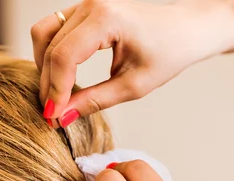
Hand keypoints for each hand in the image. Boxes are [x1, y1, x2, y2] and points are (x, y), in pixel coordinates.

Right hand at [32, 0, 233, 124]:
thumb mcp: (133, 86)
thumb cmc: (170, 52)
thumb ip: (94, 101)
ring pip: (44, 33)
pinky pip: (53, 29)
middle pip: (49, 46)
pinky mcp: (85, 9)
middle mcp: (91, 5)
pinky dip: (51, 54)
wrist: (189, 28)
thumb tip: (61, 117)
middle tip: (52, 114)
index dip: (55, 90)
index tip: (53, 117)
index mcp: (106, 18)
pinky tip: (60, 77)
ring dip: (44, 66)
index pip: (63, 56)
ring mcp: (86, 4)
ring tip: (55, 95)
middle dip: (47, 83)